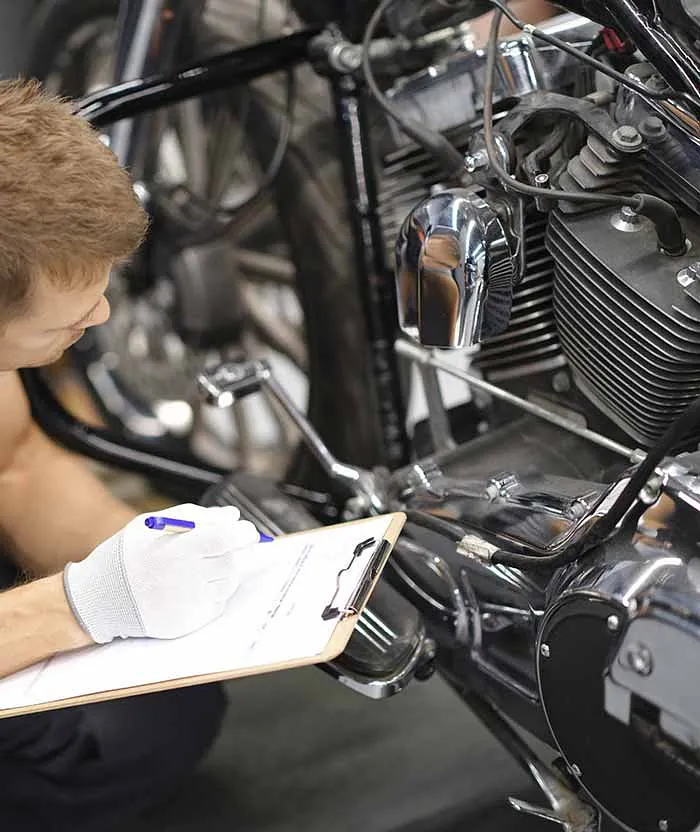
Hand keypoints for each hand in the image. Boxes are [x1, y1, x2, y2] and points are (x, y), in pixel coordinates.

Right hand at [63, 504, 258, 642]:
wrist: (100, 598)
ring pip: (229, 584)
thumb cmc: (127, 555)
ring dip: (228, 571)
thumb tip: (232, 517)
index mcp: (179, 549)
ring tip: (206, 565)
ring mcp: (189, 604)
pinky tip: (194, 585)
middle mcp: (187, 578)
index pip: (228, 539)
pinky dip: (214, 593)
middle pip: (234, 562)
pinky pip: (216, 604)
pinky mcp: (188, 623)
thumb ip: (195, 516)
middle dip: (241, 551)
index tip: (246, 530)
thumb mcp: (153, 524)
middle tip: (233, 545)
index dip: (244, 533)